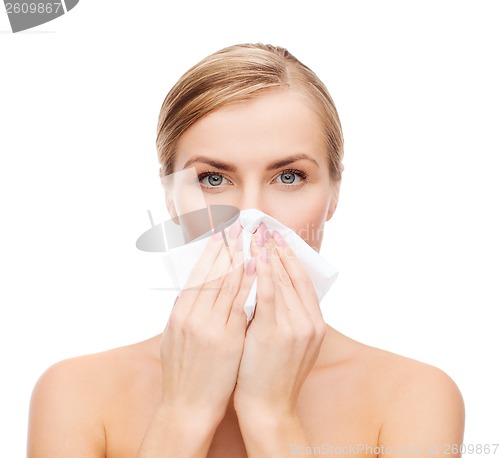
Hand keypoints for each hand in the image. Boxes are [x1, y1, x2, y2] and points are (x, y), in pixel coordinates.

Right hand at [159, 219, 255, 423]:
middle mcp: (191, 316)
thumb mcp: (174, 338)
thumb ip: (184, 313)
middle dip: (224, 247)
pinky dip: (246, 282)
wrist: (186, 407)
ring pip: (224, 283)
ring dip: (236, 257)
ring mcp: (208, 327)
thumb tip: (191, 292)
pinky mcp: (226, 339)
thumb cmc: (181, 373)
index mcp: (178, 314)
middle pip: (210, 273)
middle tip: (235, 225)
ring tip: (246, 238)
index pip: (196, 275)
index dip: (208, 252)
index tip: (218, 234)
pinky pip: (239, 304)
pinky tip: (254, 266)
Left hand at [234, 223, 326, 417]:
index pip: (302, 280)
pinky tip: (254, 254)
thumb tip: (274, 290)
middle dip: (278, 248)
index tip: (278, 237)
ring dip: (267, 253)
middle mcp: (309, 321)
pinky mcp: (275, 331)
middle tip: (265, 226)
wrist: (269, 407)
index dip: (290, 256)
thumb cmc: (273, 374)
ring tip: (256, 232)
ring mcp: (295, 326)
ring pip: (281, 279)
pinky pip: (268, 293)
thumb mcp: (291, 344)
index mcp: (314, 322)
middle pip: (293, 275)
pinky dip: (262, 271)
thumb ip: (288, 316)